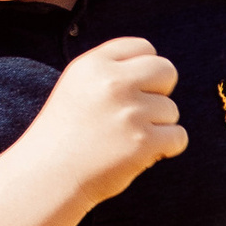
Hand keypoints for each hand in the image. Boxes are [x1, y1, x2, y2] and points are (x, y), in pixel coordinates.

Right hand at [24, 36, 186, 208]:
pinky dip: (166, 148)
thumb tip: (158, 70)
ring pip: (171, 110)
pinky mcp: (143, 143)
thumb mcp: (78, 87)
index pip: (143, 47)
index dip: (143, 69)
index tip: (132, 89)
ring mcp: (129, 113)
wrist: (47, 178)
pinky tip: (140, 154)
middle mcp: (112, 83)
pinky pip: (178, 137)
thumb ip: (112, 71)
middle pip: (166, 70)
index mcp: (93, 64)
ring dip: (157, 127)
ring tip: (125, 140)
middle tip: (140, 113)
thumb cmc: (65, 134)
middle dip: (161, 91)